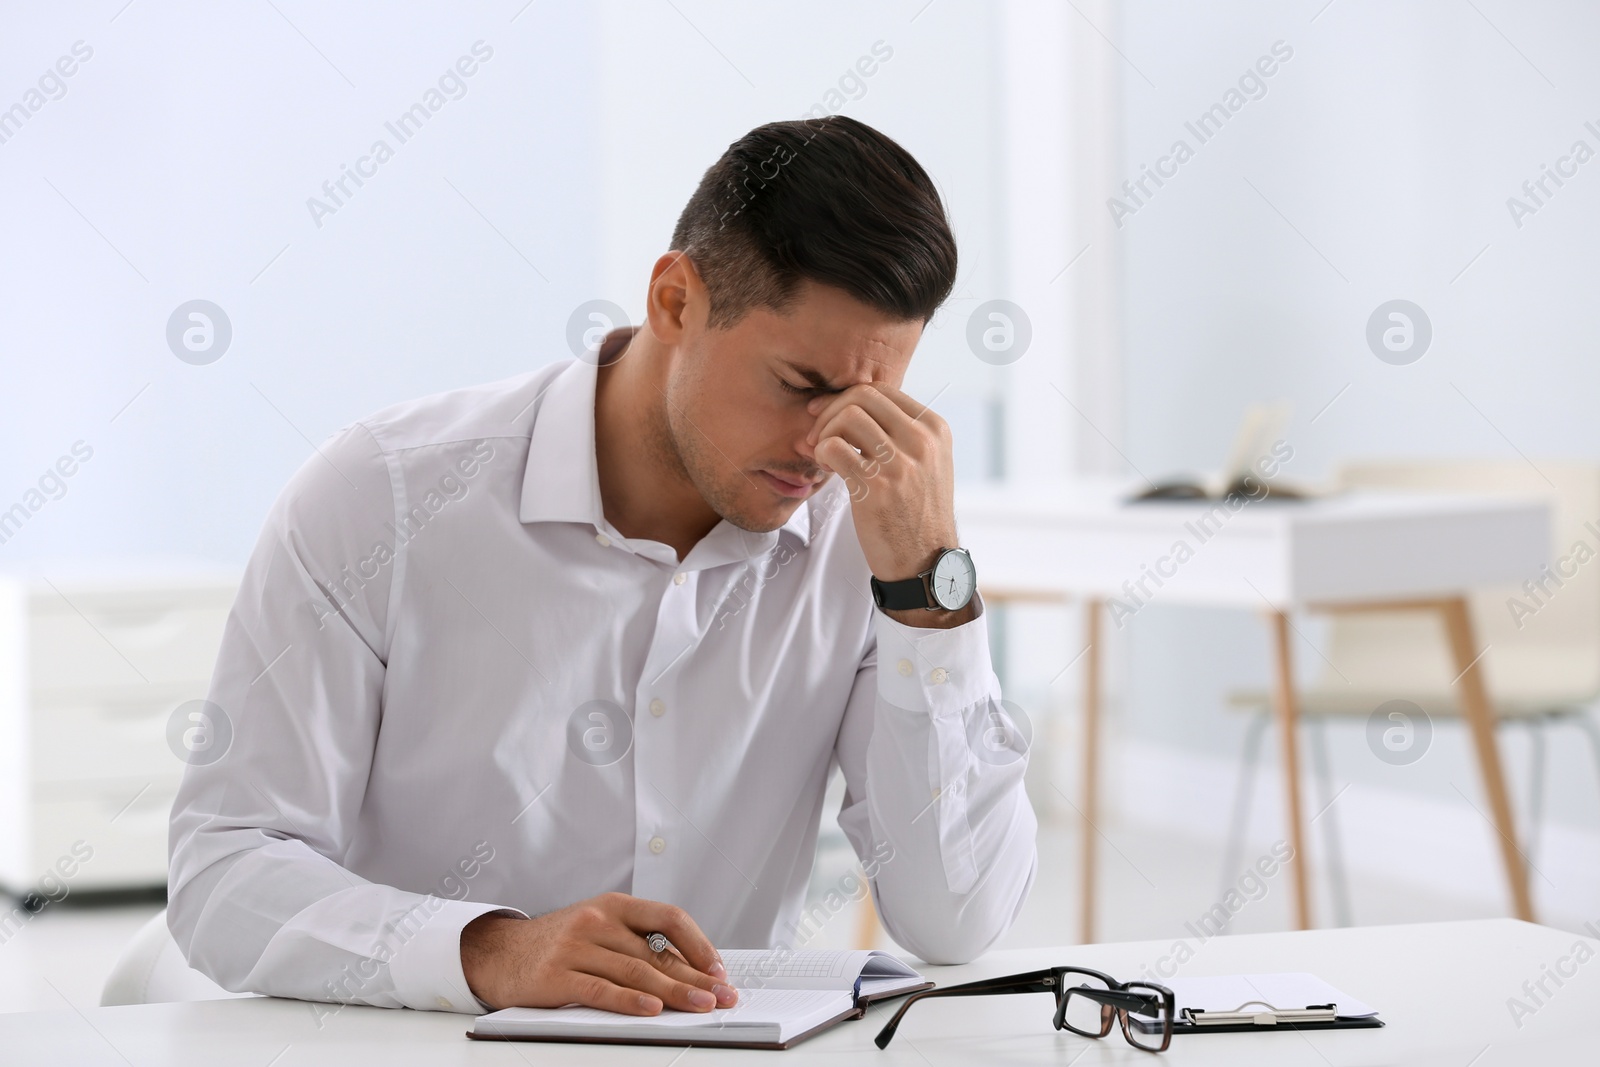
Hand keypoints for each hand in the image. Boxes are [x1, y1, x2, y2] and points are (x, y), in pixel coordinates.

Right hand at [461, 892, 737, 1014]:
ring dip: (675, 992)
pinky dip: (630, 1000)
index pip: (668, 918)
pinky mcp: (557, 975)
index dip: (699, 943)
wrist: (497, 953)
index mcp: (613, 905)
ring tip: (701, 1006)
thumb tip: (687, 971)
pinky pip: (601, 989)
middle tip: (723, 996)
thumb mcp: (597, 929)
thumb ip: (635, 943)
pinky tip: (652, 1010)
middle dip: (696, 977)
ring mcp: (576, 946)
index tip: (719, 969)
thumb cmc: (555, 944)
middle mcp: (597, 920)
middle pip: (658, 951)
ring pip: (636, 971)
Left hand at [805, 384, 972, 626]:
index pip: (881, 390)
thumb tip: (850, 404)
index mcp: (934, 429)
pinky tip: (825, 469)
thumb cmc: (916, 512)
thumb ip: (900, 431)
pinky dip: (821, 453)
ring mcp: (901, 463)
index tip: (824, 414)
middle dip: (829, 410)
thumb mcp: (926, 463)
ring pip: (847, 417)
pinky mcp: (877, 487)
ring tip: (822, 456)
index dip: (845, 398)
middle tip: (816, 434)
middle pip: (861, 396)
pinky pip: (834, 448)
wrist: (925, 562)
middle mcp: (922, 440)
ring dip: (824, 433)